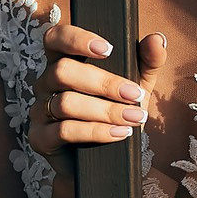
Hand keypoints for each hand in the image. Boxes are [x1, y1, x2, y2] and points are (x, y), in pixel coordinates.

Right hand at [29, 24, 168, 167]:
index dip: (76, 39)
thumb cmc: (116, 112)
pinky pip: (64, 131)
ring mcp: (40, 110)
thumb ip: (148, 61)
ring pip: (66, 103)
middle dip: (104, 83)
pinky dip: (96, 131)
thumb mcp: (138, 84)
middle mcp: (46, 83)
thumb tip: (157, 39)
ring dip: (106, 111)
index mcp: (64, 61)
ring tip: (135, 117)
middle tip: (135, 94)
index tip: (108, 49)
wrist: (104, 158)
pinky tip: (120, 133)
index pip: (56, 38)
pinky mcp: (40, 138)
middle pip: (63, 71)